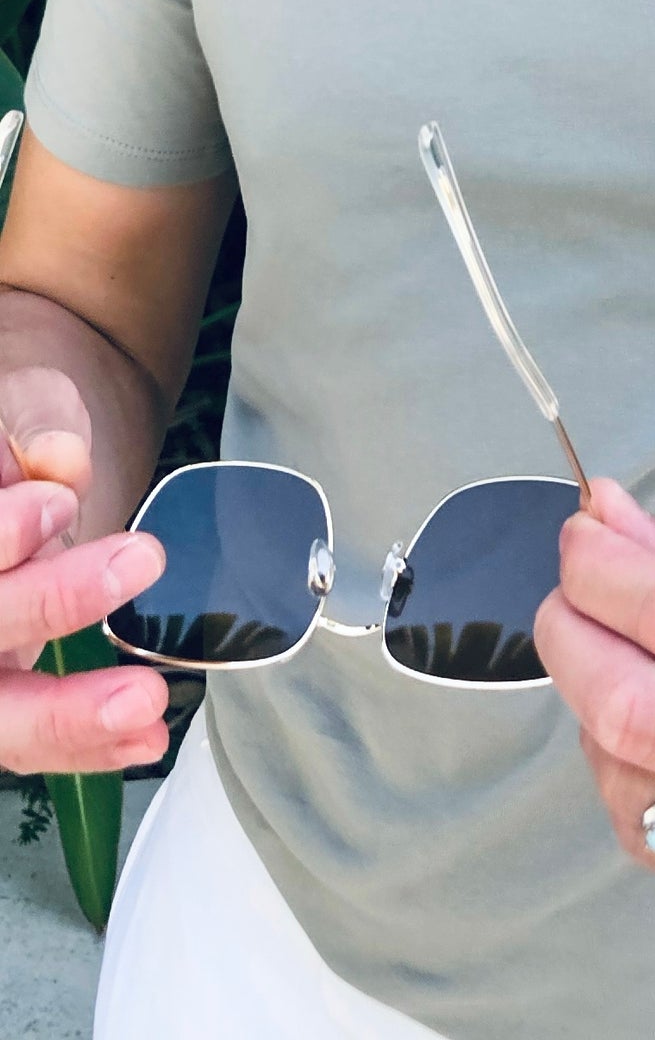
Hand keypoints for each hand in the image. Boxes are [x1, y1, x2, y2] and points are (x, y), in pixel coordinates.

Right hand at [0, 365, 168, 773]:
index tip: (55, 501)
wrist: (39, 469)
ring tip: (145, 695)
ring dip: (66, 713)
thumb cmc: (24, 436)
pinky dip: (88, 744)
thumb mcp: (29, 405)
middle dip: (45, 603)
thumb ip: (39, 425)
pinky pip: (30, 742)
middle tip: (139, 558)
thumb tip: (61, 459)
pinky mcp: (4, 699)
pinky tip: (146, 736)